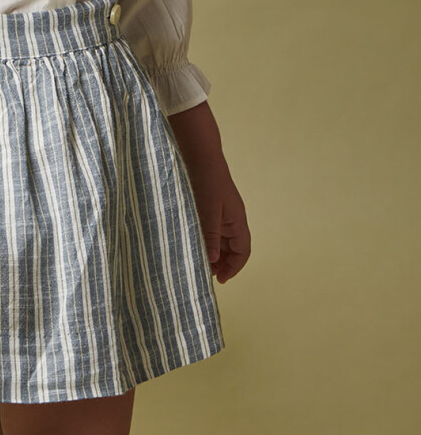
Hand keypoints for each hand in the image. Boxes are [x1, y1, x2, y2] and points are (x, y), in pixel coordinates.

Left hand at [167, 101, 250, 282]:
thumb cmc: (206, 181)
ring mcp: (220, 213)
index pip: (243, 251)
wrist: (198, 154)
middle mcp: (231, 219)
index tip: (220, 280)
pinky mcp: (208, 207)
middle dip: (221, 263)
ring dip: (211, 253)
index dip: (234, 267)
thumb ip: (209, 235)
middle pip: (231, 249)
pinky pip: (209, 229)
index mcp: (237, 220)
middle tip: (204, 275)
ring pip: (219, 240)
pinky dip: (203, 240)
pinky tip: (190, 244)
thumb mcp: (208, 210)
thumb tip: (211, 260)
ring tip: (196, 263)